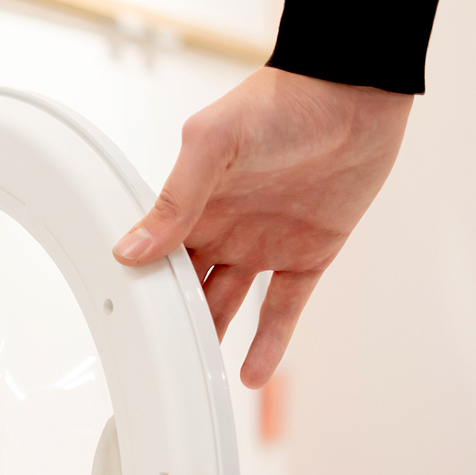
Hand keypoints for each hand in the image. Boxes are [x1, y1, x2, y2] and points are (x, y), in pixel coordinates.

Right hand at [111, 67, 411, 388]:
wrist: (355, 94)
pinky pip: (282, 308)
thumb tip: (131, 250)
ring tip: (191, 380)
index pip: (154, 255)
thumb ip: (174, 199)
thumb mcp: (212, 143)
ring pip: (227, 304)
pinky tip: (248, 376)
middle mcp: (222, 227)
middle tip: (151, 361)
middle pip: (186, 287)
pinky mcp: (308, 254)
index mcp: (192, 202)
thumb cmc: (279, 103)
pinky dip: (269, 343)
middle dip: (169, 321)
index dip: (138, 286)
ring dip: (211, 339)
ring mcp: (264, 244)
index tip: (119, 321)